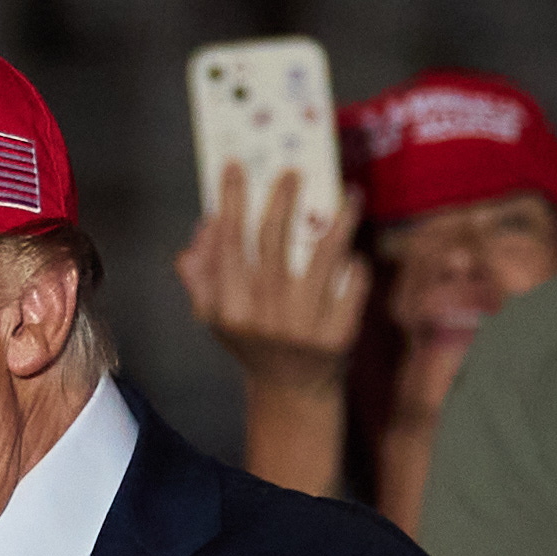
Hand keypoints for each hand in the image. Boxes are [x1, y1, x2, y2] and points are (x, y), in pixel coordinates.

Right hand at [173, 165, 368, 390]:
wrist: (292, 389)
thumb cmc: (254, 341)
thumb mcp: (217, 318)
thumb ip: (201, 276)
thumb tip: (202, 229)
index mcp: (231, 309)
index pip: (230, 244)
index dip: (231, 202)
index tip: (234, 165)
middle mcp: (266, 316)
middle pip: (274, 241)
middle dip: (283, 198)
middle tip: (292, 171)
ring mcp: (304, 327)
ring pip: (325, 256)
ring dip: (341, 220)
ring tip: (350, 194)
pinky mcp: (338, 336)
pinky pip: (353, 284)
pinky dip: (355, 265)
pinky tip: (355, 253)